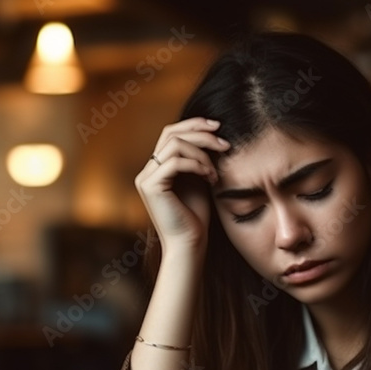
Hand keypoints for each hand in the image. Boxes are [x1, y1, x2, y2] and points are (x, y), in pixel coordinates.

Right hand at [134, 117, 229, 254]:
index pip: (171, 133)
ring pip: (174, 145)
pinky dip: (197, 165)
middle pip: (171, 133)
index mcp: (156, 168)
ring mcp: (146, 178)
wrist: (190, 245)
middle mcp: (147, 171)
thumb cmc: (196, 218)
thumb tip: (210, 134)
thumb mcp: (199, 180)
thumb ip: (197, 158)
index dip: (194, 124)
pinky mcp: (151, 186)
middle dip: (201, 134)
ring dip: (202, 154)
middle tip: (224, 143)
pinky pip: (175, 162)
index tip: (218, 127)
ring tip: (215, 172)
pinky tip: (210, 178)